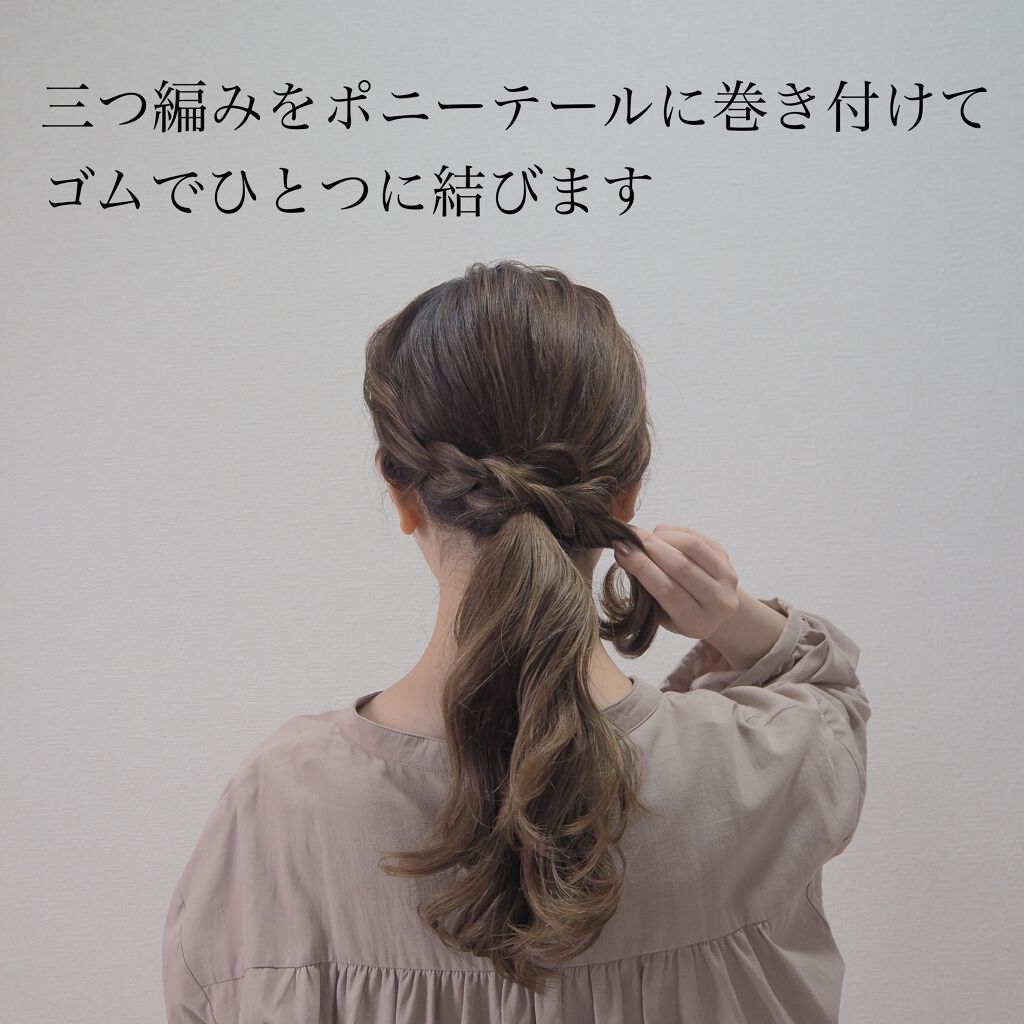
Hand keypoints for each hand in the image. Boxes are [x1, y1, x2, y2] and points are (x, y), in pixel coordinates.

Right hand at [613, 524, 740, 640]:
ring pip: (692, 546)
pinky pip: (699, 536)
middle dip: (650, 547)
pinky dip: (675, 531)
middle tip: (628, 537)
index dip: (642, 567)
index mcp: (696, 623)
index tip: (621, 550)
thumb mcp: (660, 614)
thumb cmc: (678, 613)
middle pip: (680, 566)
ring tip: (645, 536)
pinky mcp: (728, 558)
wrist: (713, 610)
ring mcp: (728, 578)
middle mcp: (718, 602)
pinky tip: (660, 533)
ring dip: (663, 536)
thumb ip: (646, 589)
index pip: (666, 590)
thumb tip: (627, 552)